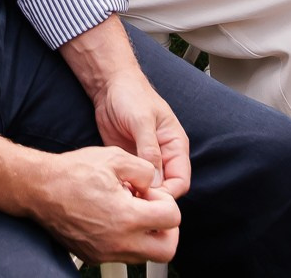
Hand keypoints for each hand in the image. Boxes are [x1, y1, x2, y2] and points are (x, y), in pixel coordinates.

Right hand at [24, 146, 181, 264]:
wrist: (39, 189)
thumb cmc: (72, 173)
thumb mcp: (114, 157)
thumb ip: (144, 169)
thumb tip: (153, 181)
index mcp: (127, 217)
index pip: (172, 219)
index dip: (166, 201)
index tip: (150, 193)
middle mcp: (118, 241)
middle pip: (165, 250)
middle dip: (167, 229)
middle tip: (153, 210)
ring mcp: (105, 252)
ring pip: (144, 255)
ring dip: (147, 236)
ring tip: (131, 212)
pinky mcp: (93, 256)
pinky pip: (122, 255)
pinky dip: (127, 240)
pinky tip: (115, 218)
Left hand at [93, 68, 192, 202]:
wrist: (110, 86)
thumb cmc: (131, 95)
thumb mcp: (142, 120)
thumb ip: (150, 149)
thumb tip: (155, 180)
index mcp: (175, 146)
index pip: (181, 181)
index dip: (169, 194)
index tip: (150, 199)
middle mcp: (164, 157)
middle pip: (165, 189)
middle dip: (152, 199)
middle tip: (133, 203)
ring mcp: (146, 161)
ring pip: (148, 189)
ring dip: (137, 195)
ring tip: (122, 198)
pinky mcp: (129, 161)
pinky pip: (132, 182)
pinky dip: (125, 189)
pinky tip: (115, 190)